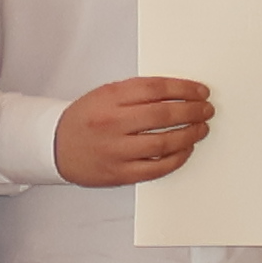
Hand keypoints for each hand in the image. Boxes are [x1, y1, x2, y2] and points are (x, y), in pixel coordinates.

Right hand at [53, 74, 214, 186]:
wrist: (55, 147)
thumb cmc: (85, 119)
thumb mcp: (104, 95)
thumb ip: (137, 93)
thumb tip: (179, 92)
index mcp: (109, 99)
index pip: (155, 89)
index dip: (184, 88)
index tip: (201, 91)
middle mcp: (112, 124)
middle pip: (163, 114)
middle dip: (193, 111)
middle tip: (206, 110)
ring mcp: (116, 151)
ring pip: (164, 143)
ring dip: (190, 134)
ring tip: (200, 129)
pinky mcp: (120, 173)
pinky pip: (157, 167)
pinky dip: (177, 158)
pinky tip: (185, 149)